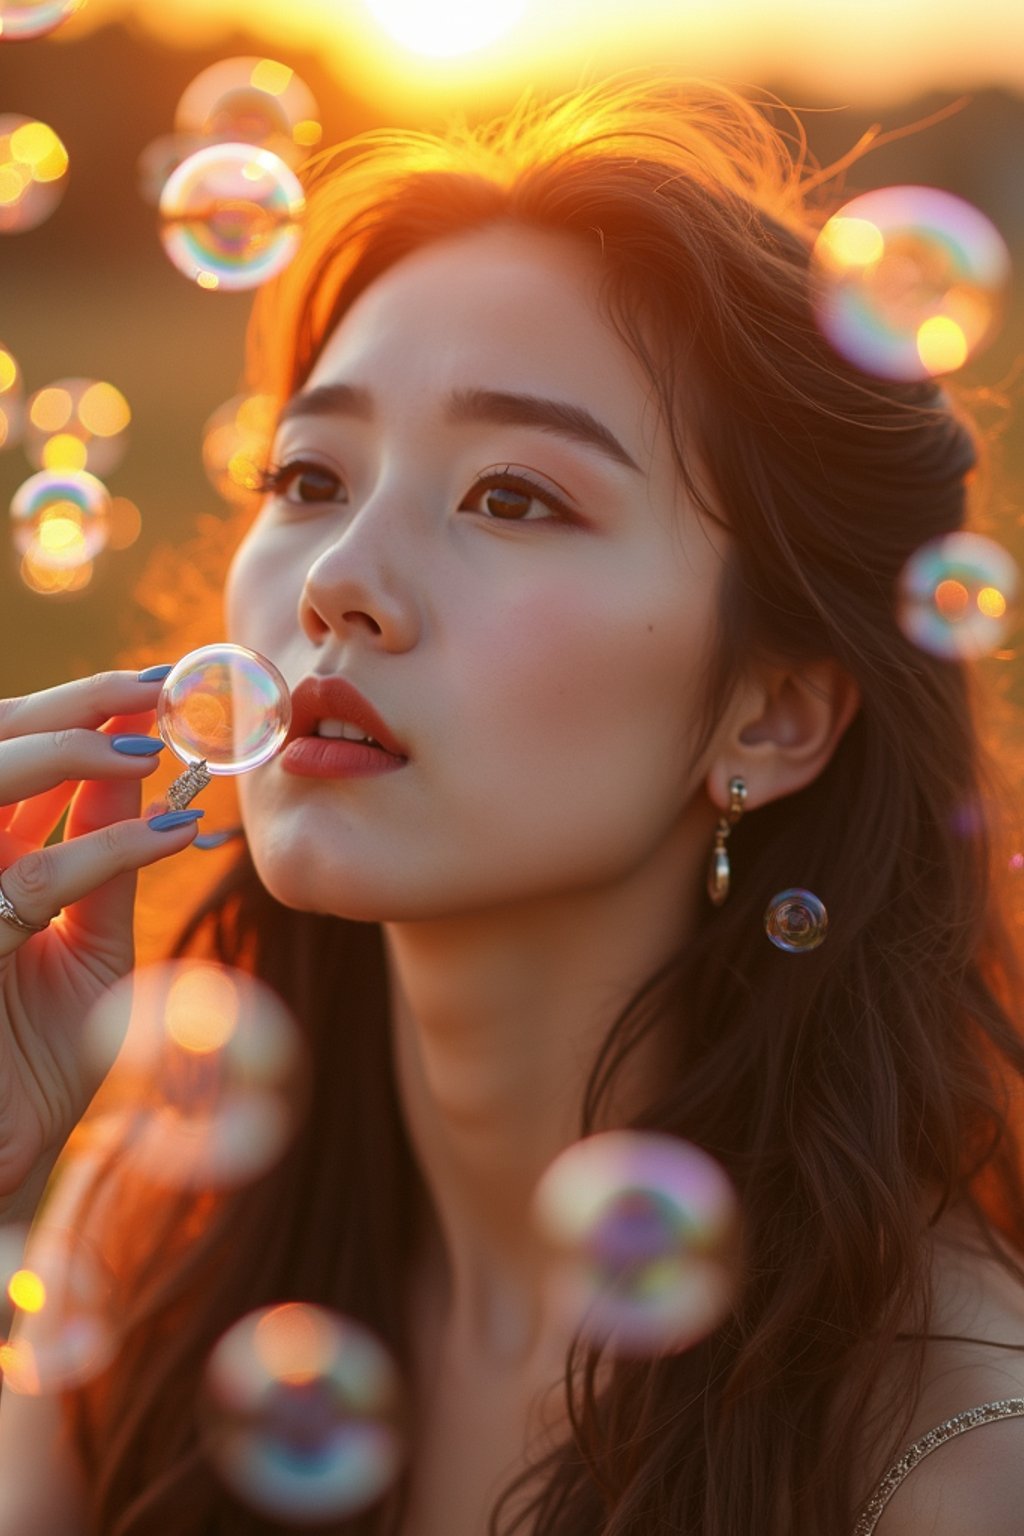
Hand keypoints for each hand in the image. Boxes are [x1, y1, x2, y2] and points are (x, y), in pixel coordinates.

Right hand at [0, 670, 201, 1202]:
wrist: (3, 1157)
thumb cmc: (40, 1060)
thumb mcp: (90, 949)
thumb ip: (105, 864)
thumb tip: (143, 775)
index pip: (12, 762)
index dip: (72, 716)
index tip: (148, 689)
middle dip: (69, 708)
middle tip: (152, 686)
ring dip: (73, 755)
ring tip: (153, 743)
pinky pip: (35, 882)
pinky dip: (106, 849)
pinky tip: (170, 833)